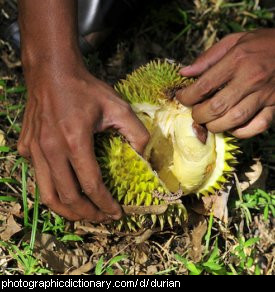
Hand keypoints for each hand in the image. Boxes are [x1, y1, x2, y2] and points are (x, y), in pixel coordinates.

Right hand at [17, 63, 148, 221]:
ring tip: (83, 214)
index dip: (106, 203)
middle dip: (88, 213)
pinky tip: (66, 188)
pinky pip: (39, 177)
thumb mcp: (117, 106)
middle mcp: (51, 149)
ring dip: (66, 210)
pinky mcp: (26, 147)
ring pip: (47, 194)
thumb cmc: (85, 88)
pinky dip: (53, 190)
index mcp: (75, 139)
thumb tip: (146, 157)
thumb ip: (136, 132)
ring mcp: (35, 149)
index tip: (117, 213)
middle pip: (67, 196)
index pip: (91, 184)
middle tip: (103, 218)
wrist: (52, 72)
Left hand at [176, 29, 274, 137]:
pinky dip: (240, 132)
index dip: (187, 96)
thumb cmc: (262, 43)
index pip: (204, 86)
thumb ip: (208, 57)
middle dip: (199, 115)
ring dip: (215, 126)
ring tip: (209, 121)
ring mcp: (265, 94)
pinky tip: (232, 126)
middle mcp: (250, 79)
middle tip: (196, 113)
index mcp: (237, 60)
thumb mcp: (234, 41)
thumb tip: (184, 72)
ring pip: (234, 120)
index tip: (181, 98)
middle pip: (216, 108)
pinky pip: (256, 126)